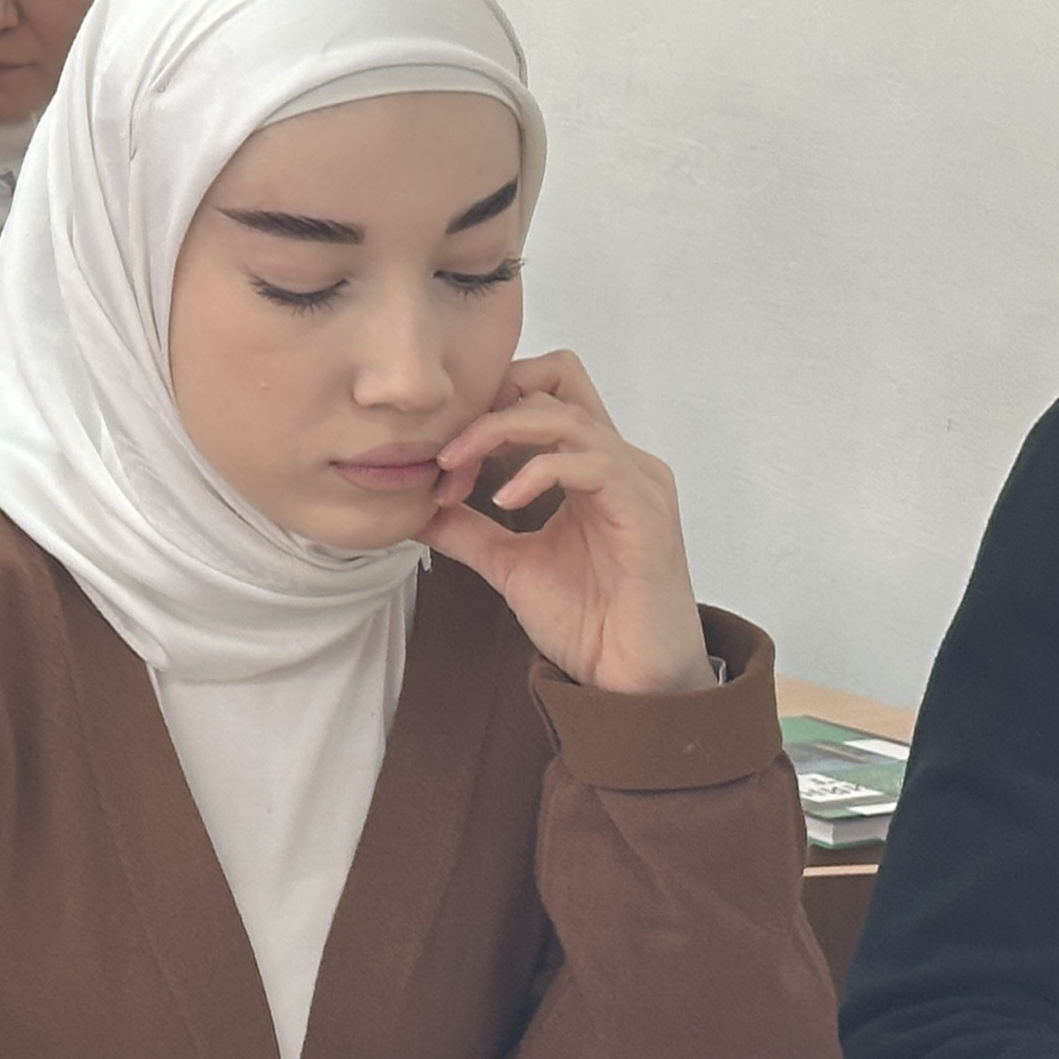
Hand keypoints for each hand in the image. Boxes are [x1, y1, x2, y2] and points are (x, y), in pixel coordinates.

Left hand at [429, 352, 712, 695]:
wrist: (630, 682)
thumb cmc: (589, 622)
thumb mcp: (508, 563)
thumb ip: (466, 528)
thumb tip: (412, 505)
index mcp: (588, 466)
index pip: (539, 392)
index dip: (481, 411)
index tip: (438, 461)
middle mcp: (618, 461)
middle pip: (557, 376)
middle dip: (491, 400)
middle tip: (446, 450)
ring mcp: (637, 481)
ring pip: (566, 413)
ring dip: (498, 431)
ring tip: (456, 469)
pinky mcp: (646, 511)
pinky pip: (593, 462)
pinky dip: (539, 470)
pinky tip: (505, 499)